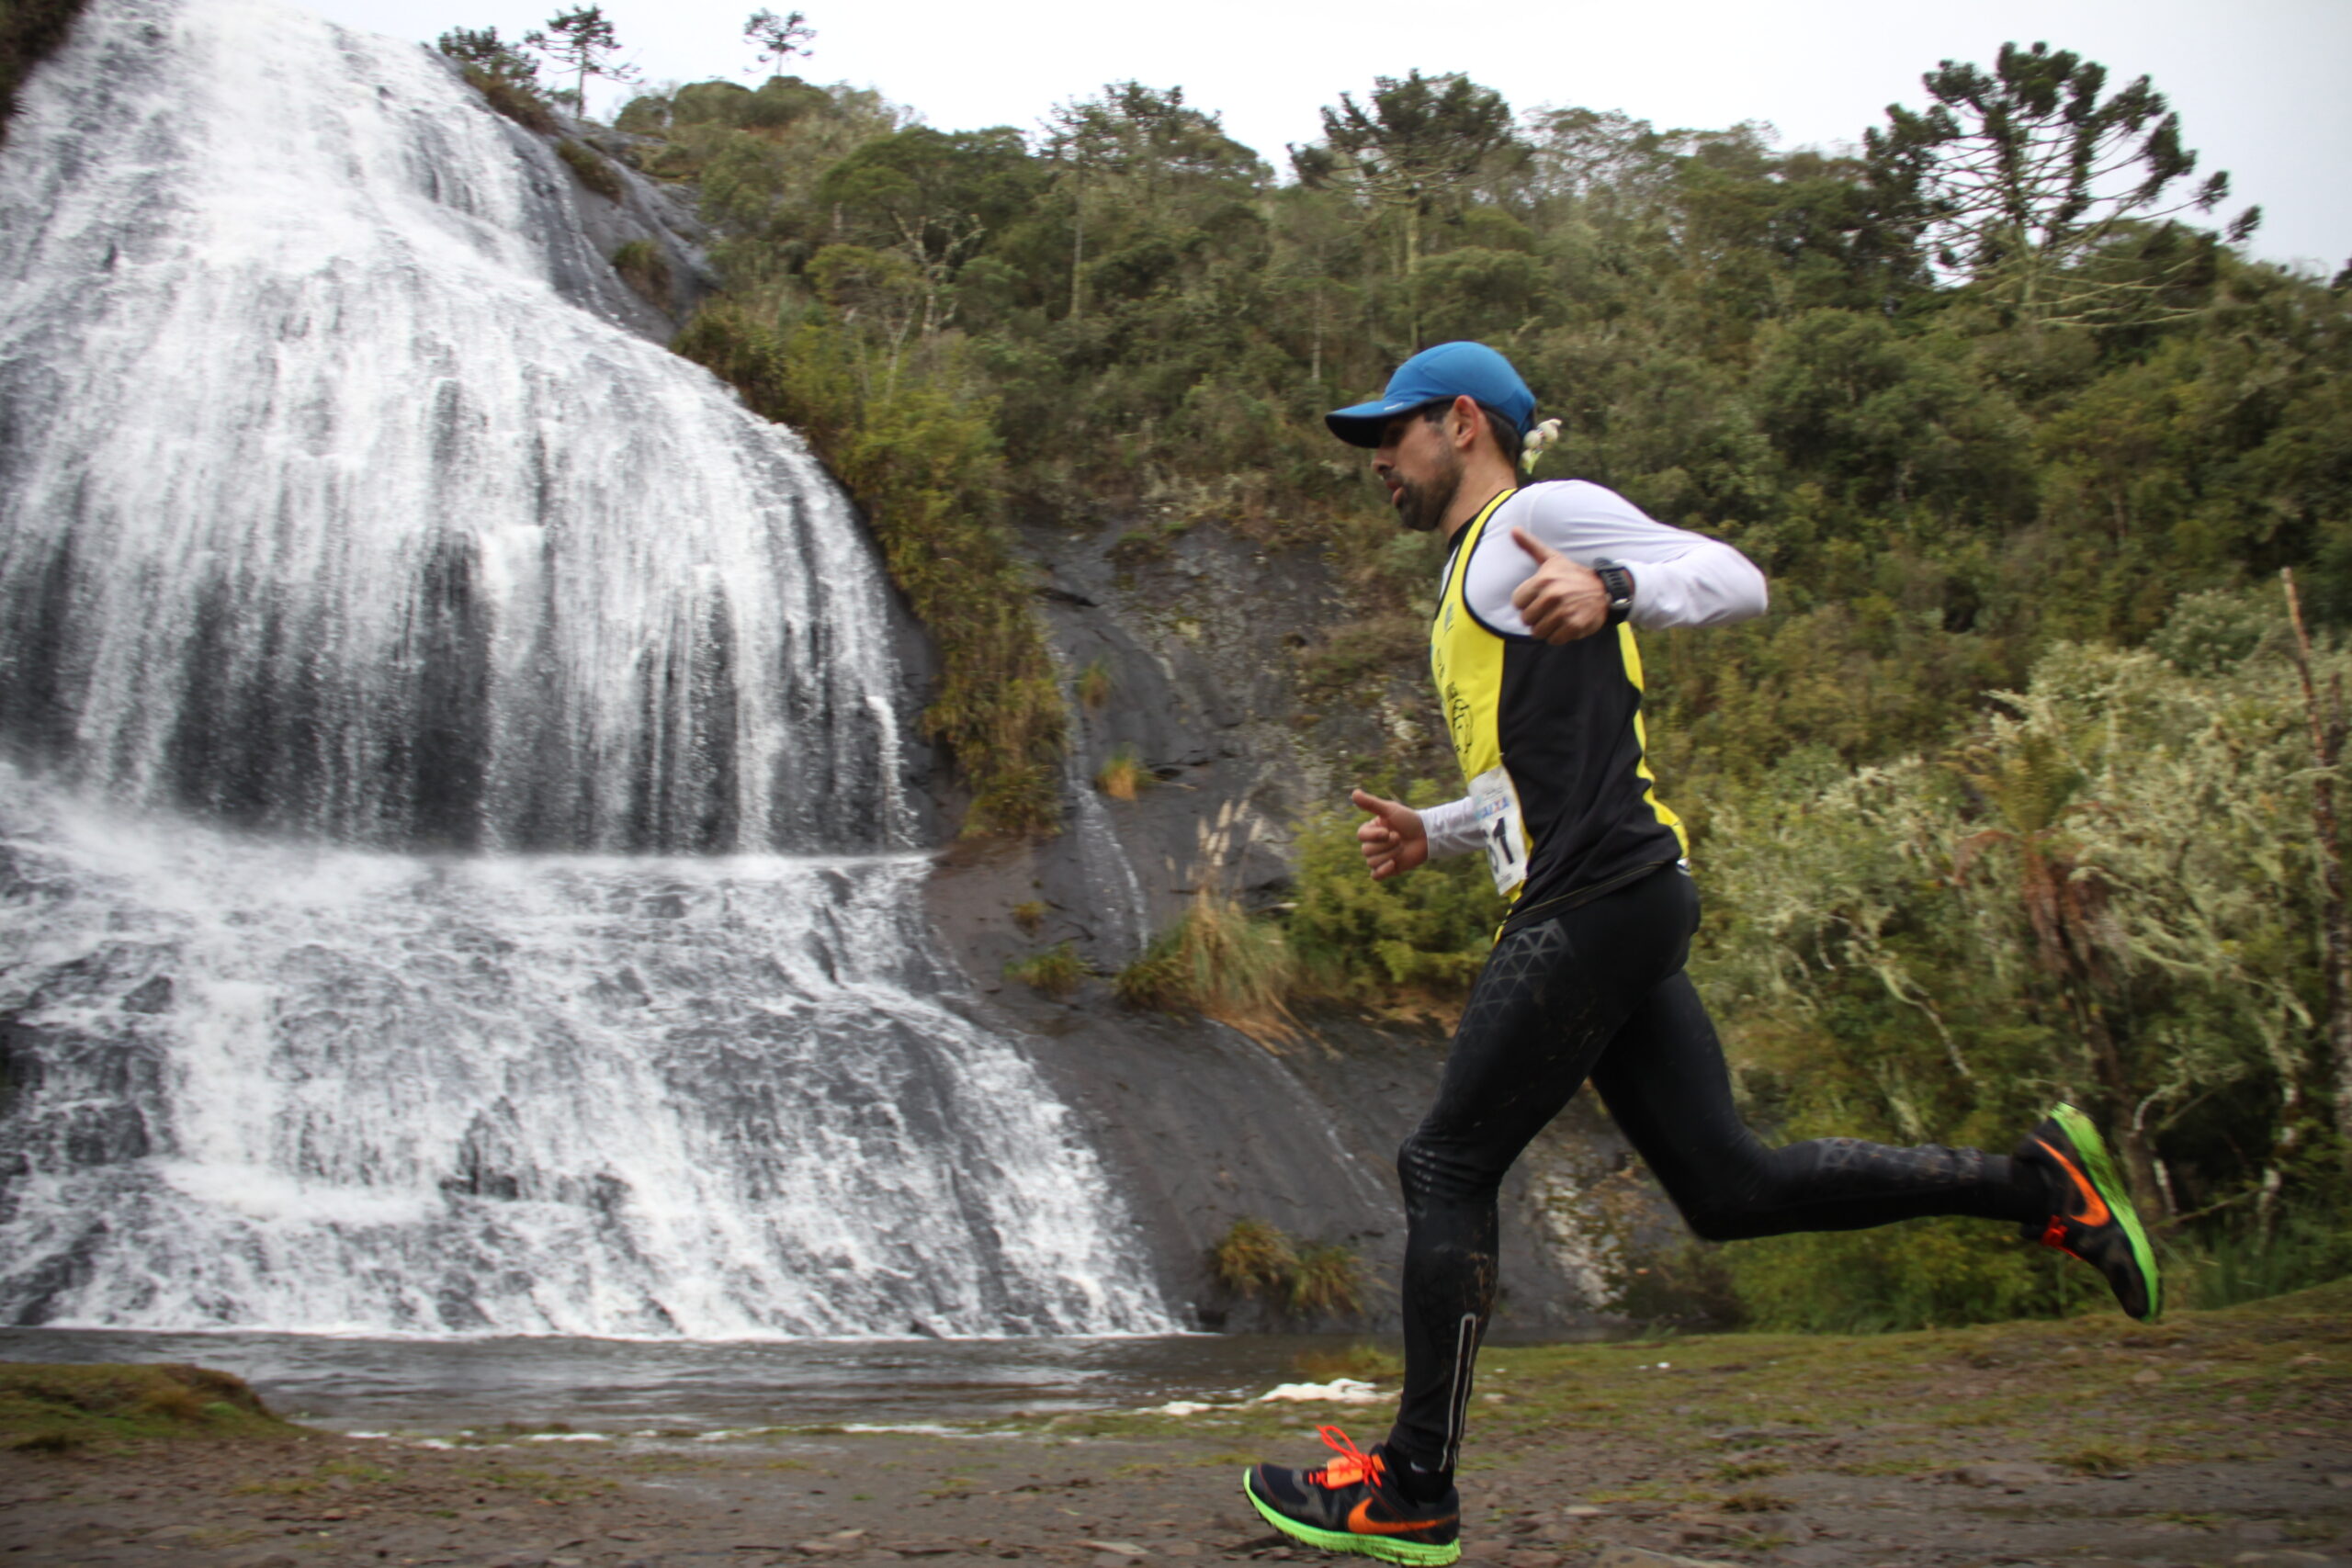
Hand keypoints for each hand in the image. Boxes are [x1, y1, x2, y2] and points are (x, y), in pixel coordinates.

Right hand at [1351, 788, 1426, 880]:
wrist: (1427, 835)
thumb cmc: (1409, 820)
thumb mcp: (1390, 810)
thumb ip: (1371, 803)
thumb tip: (1354, 793)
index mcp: (1370, 830)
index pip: (1361, 836)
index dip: (1374, 836)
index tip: (1388, 831)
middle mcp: (1372, 844)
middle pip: (1366, 851)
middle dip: (1386, 845)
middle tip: (1400, 838)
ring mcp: (1380, 857)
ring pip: (1373, 862)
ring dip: (1390, 854)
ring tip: (1402, 847)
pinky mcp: (1388, 869)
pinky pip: (1376, 875)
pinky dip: (1382, 871)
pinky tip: (1393, 864)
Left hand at [1509, 527, 1610, 643]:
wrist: (1605, 590)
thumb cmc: (1573, 575)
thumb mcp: (1552, 558)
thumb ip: (1530, 546)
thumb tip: (1513, 530)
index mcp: (1543, 580)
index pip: (1517, 603)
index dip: (1526, 602)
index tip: (1538, 598)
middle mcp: (1552, 596)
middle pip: (1526, 619)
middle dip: (1535, 617)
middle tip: (1549, 609)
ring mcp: (1564, 612)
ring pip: (1538, 632)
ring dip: (1545, 628)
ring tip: (1556, 617)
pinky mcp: (1574, 626)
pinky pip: (1553, 640)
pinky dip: (1558, 636)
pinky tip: (1566, 624)